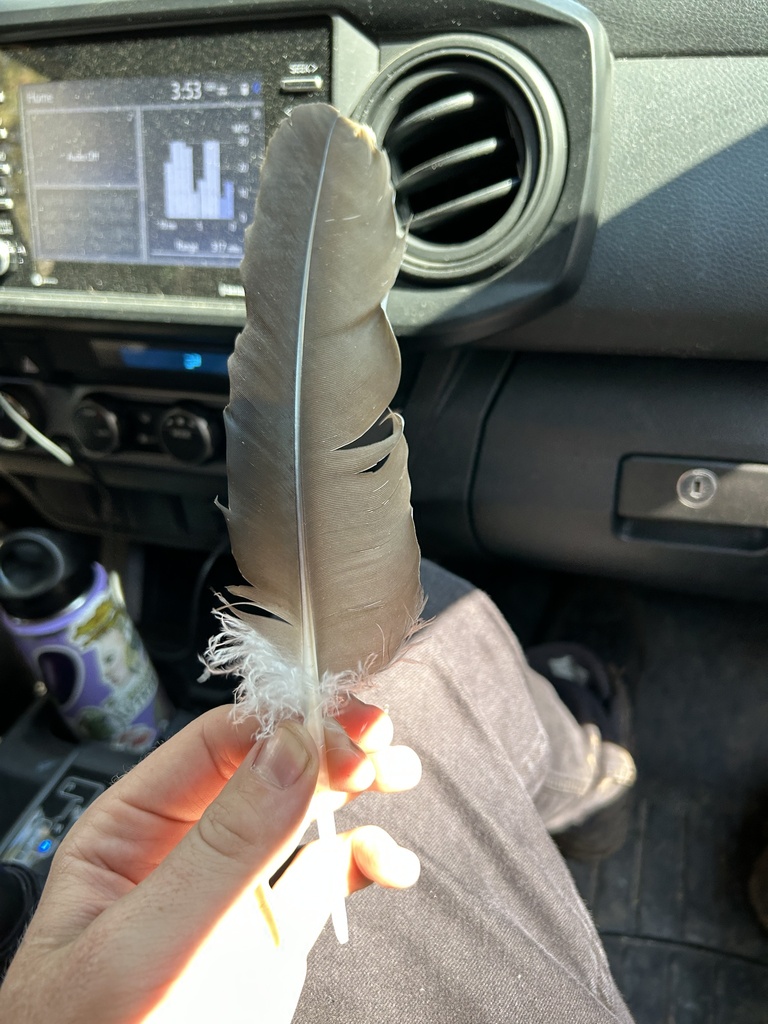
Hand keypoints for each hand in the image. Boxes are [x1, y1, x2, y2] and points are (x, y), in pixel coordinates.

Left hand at [0, 700, 420, 1023]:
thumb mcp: (147, 943)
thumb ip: (221, 851)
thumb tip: (289, 753)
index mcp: (132, 829)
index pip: (214, 745)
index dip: (281, 725)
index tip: (338, 735)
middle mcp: (186, 848)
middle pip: (269, 765)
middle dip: (329, 744)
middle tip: (377, 743)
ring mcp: (235, 891)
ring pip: (306, 810)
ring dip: (356, 785)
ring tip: (398, 775)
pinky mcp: (274, 936)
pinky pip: (330, 877)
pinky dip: (368, 857)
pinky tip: (391, 864)